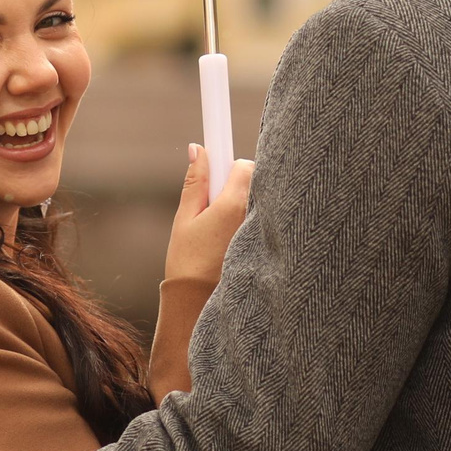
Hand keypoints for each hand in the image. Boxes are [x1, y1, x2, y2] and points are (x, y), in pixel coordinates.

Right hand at [164, 143, 254, 289]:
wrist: (199, 302)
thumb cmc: (188, 261)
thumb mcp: (185, 218)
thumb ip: (194, 181)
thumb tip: (198, 149)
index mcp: (233, 205)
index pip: (244, 164)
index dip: (229, 164)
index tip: (218, 165)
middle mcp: (254, 215)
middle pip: (254, 180)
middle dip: (236, 183)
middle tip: (214, 203)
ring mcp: (262, 230)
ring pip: (258, 200)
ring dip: (243, 202)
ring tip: (221, 226)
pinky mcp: (266, 243)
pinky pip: (261, 219)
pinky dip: (248, 220)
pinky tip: (230, 238)